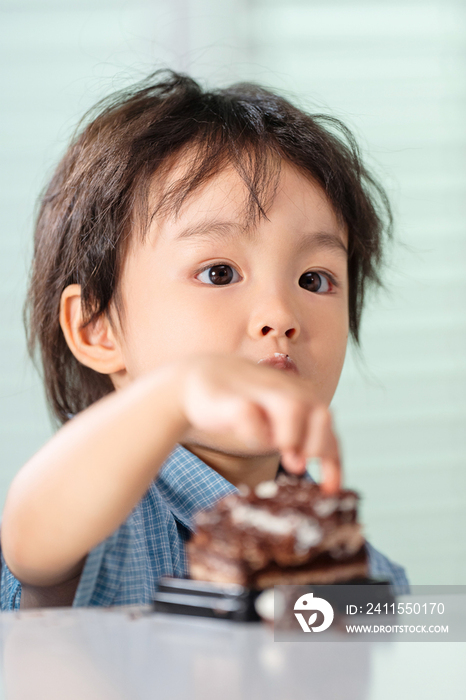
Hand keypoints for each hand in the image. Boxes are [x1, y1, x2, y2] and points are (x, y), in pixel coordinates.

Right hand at [177, 354, 340, 492]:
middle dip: (318, 444)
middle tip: (303, 469)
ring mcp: (261, 392)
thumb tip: (321, 476)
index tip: (330, 492)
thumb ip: (299, 438)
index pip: (328, 433)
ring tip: (291, 463)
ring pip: (291, 406)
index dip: (333, 463)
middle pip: (320, 413)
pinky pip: (249, 414)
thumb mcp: (276, 423)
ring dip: (295, 437)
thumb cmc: (245, 406)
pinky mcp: (232, 399)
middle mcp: (288, 391)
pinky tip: (255, 442)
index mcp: (303, 398)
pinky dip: (257, 432)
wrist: (197, 378)